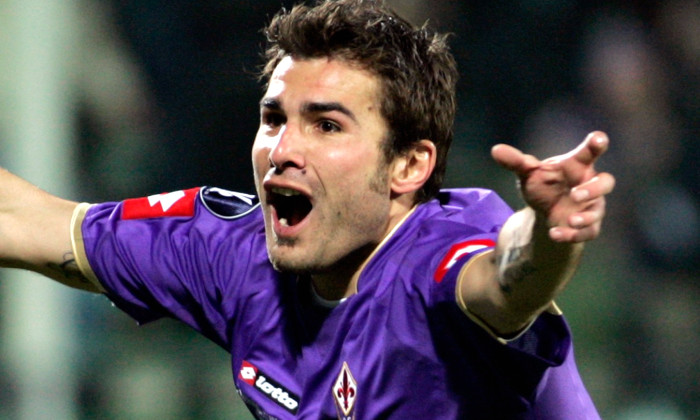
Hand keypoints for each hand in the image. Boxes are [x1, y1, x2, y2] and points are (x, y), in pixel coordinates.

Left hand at [491, 131, 614, 242]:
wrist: (544, 210)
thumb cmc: (543, 183)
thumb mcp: (527, 172)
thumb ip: (515, 161)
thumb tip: (495, 150)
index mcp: (577, 165)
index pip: (590, 151)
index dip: (597, 144)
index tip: (598, 139)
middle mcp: (589, 184)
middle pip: (605, 182)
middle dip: (594, 189)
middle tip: (575, 194)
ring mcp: (591, 205)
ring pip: (598, 210)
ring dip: (586, 216)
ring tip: (570, 220)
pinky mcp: (588, 225)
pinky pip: (588, 232)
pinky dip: (572, 235)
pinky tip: (555, 234)